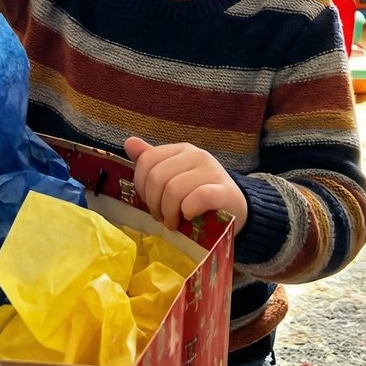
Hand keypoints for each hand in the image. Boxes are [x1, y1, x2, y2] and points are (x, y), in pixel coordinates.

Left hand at [124, 137, 247, 233]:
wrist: (235, 209)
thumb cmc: (199, 194)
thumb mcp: (174, 176)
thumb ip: (152, 161)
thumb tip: (130, 142)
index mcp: (182, 150)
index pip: (147, 160)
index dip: (141, 185)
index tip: (150, 202)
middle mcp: (197, 155)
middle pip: (157, 177)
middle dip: (153, 203)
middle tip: (162, 217)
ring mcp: (212, 171)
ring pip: (174, 190)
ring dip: (169, 212)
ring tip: (174, 222)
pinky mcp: (225, 191)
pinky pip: (198, 198)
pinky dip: (188, 211)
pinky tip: (189, 217)